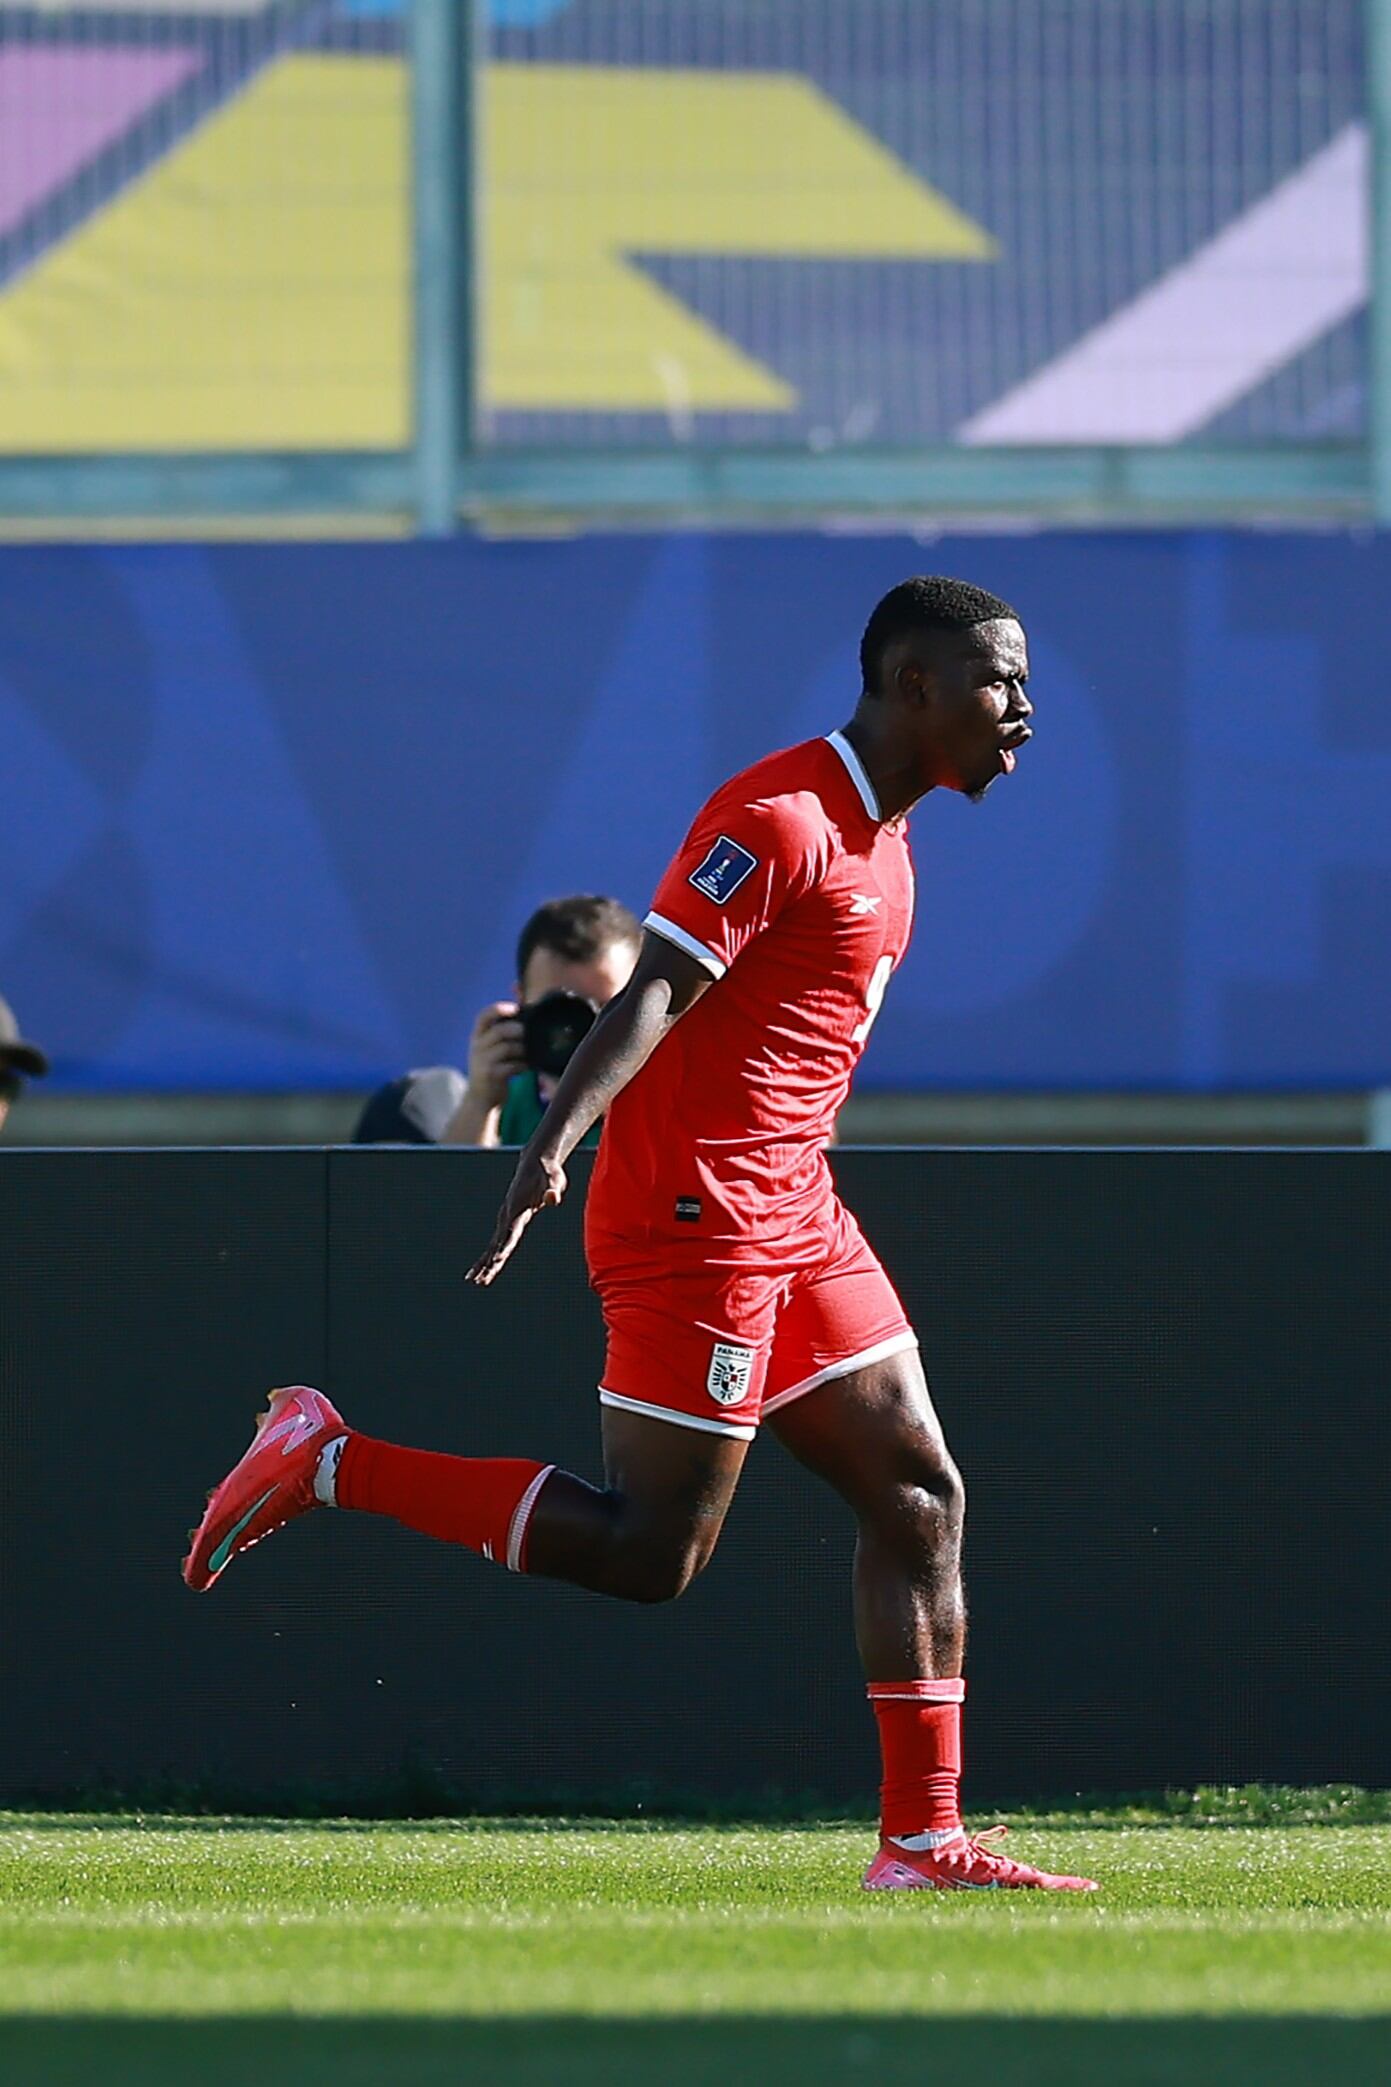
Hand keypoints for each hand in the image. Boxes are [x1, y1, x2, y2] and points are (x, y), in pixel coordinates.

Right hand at [465, 1149, 567, 1285]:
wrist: (535, 1163)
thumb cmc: (548, 1173)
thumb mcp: (554, 1181)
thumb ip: (553, 1190)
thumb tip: (552, 1198)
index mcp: (518, 1208)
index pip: (510, 1232)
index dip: (504, 1247)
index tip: (496, 1260)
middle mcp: (507, 1215)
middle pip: (498, 1243)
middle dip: (490, 1262)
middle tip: (482, 1280)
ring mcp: (505, 1218)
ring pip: (493, 1245)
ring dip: (484, 1264)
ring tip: (475, 1281)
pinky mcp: (507, 1220)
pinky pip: (495, 1242)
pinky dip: (487, 1256)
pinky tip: (481, 1270)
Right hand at [466, 1000, 525, 1109]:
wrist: (481, 1099)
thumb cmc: (492, 1069)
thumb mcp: (490, 1050)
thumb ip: (502, 1036)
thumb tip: (527, 1020)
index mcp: (478, 1037)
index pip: (483, 1016)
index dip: (498, 1009)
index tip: (515, 1007)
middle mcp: (477, 1047)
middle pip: (499, 1031)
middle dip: (517, 1029)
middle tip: (529, 1032)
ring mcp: (483, 1062)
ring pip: (508, 1048)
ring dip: (523, 1049)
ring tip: (532, 1053)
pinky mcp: (491, 1075)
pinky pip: (512, 1066)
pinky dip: (523, 1065)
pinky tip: (527, 1067)